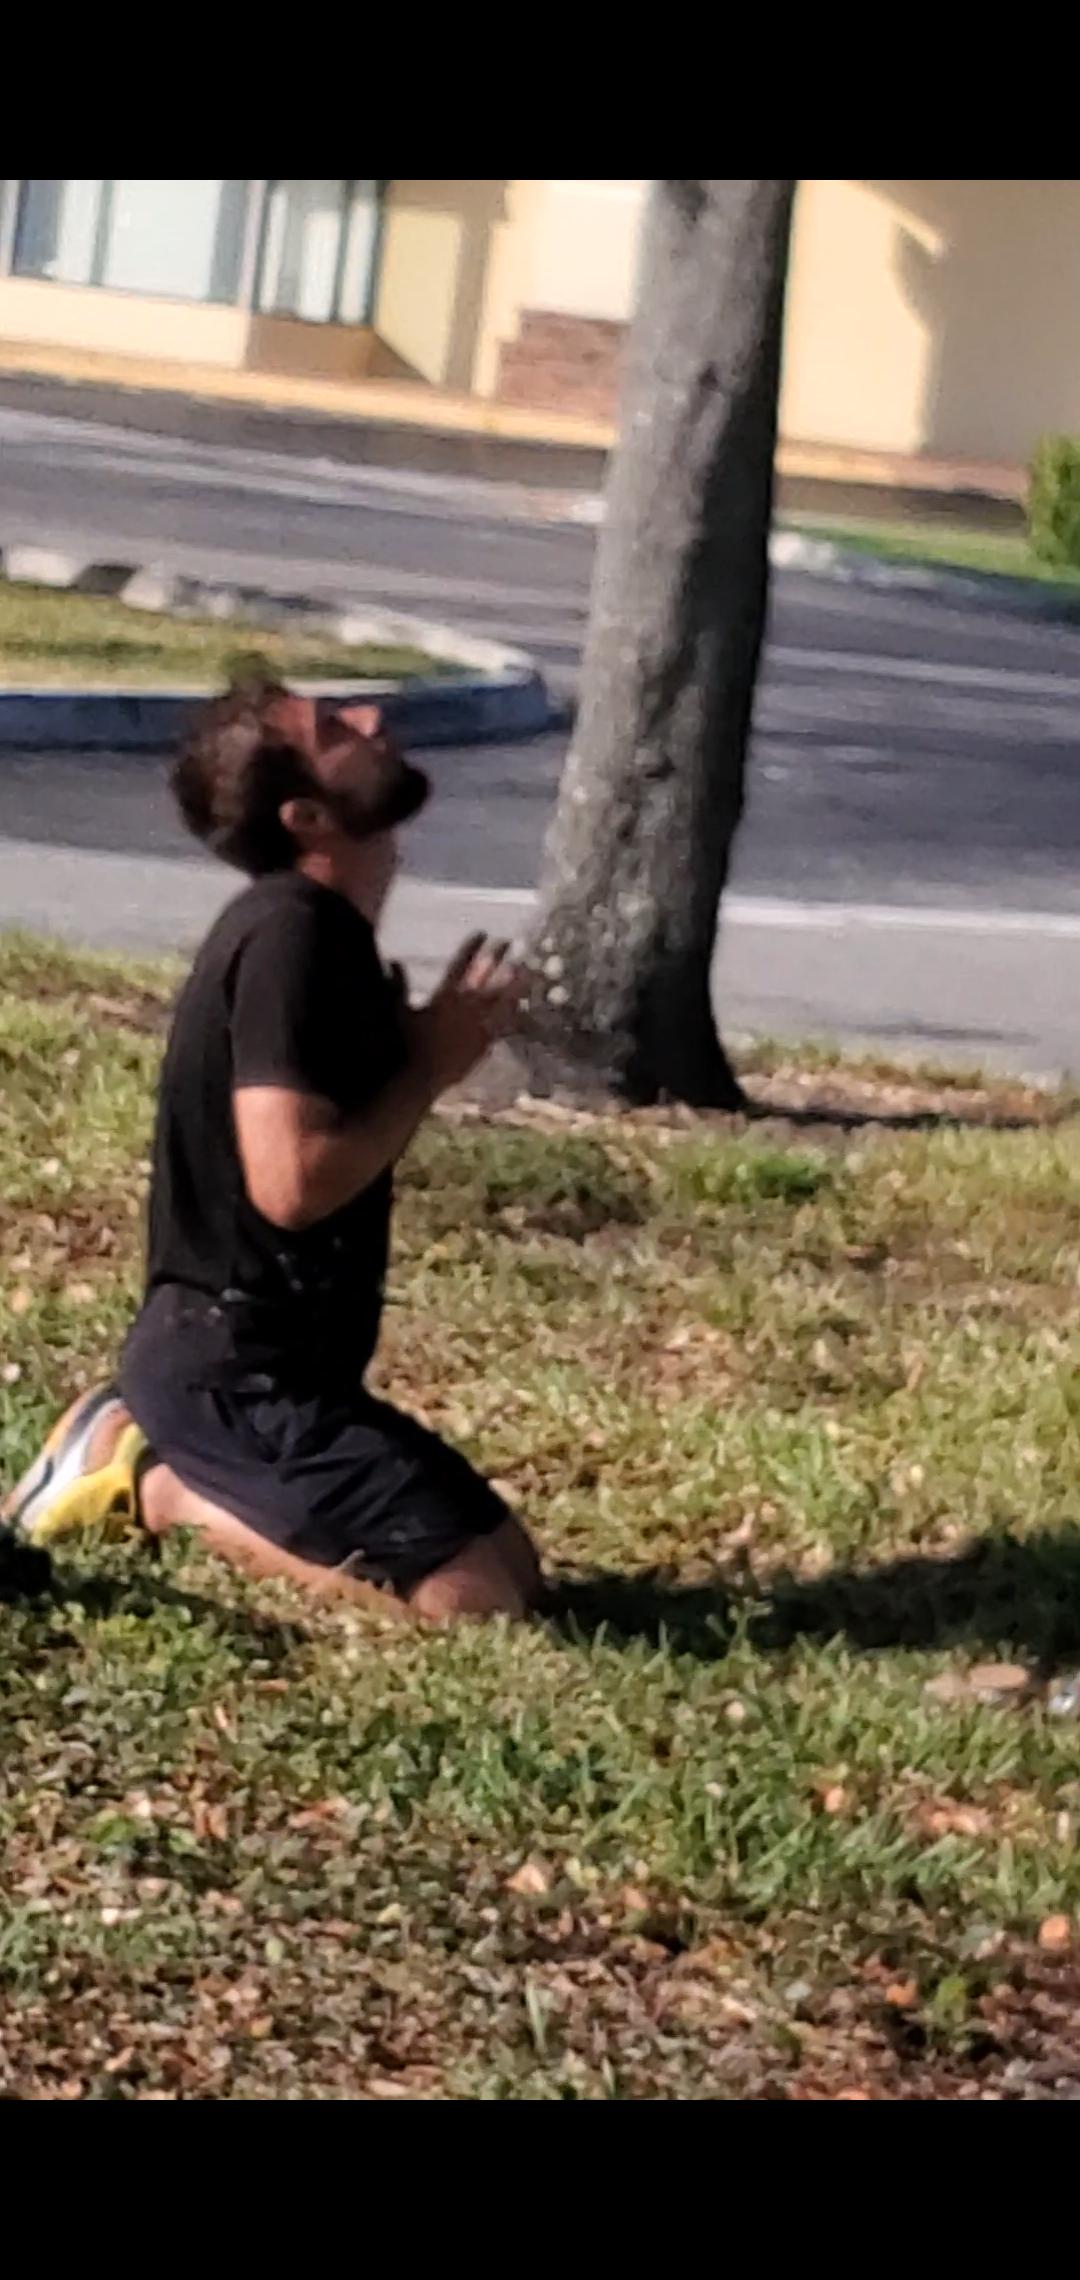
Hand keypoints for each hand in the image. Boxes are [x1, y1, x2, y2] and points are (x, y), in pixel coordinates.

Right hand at [411, 933, 525, 1093]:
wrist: (420, 1078)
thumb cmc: (406, 1045)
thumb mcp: (399, 1012)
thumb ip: (398, 985)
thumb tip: (394, 961)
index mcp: (444, 997)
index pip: (460, 965)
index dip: (472, 948)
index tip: (483, 933)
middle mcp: (465, 1008)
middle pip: (486, 978)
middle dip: (498, 958)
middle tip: (509, 942)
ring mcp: (478, 1026)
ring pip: (502, 1000)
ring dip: (515, 983)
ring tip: (527, 969)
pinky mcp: (485, 1044)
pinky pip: (504, 1027)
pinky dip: (513, 1016)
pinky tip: (523, 1008)